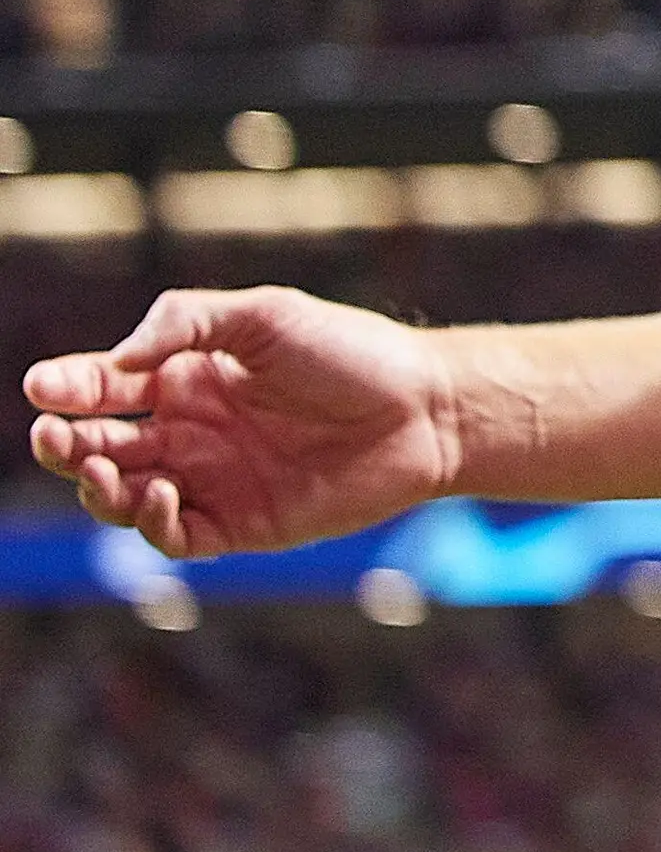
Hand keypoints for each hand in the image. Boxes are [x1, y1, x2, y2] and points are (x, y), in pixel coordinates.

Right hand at [25, 286, 464, 559]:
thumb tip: (114, 361)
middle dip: (65, 445)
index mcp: (187, 377)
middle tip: (51, 437)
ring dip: (99, 486)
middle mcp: (190, 431)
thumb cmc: (350, 351)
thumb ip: (185, 324)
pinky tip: (156, 493)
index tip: (43, 388)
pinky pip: (176, 535)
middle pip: (99, 447)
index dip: (67, 389)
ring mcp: (213, 480)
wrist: (426, 407)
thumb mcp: (263, 316)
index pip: (102, 387)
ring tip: (105, 468)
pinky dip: (151, 523)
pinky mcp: (242, 524)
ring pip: (124, 496)